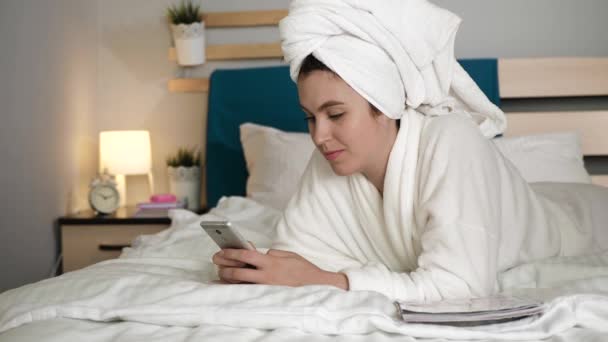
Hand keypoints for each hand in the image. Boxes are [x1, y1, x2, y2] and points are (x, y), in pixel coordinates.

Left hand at [211, 248, 348, 289]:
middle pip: (238, 272)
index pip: (246, 255)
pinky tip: (228, 286)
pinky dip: (236, 288)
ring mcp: (266, 287)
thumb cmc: (304, 269)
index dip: (231, 252)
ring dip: (227, 278)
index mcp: (271, 262)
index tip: (221, 250)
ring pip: (240, 284)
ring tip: (220, 272)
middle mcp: (267, 275)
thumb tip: (260, 254)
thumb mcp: (289, 255)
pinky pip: (248, 291)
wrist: (317, 287)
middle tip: (215, 261)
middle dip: (223, 266)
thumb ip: (273, 253)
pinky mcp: (268, 296)